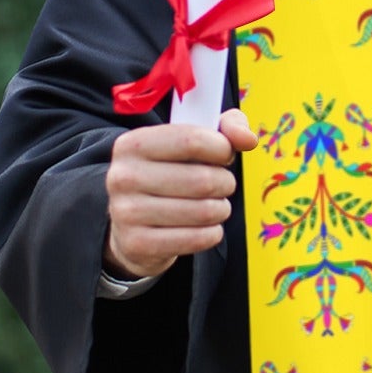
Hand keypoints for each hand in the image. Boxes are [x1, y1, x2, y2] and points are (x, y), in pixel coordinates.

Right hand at [103, 108, 257, 279]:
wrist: (132, 224)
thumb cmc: (170, 174)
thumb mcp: (191, 141)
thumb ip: (226, 128)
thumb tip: (248, 139)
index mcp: (133, 144)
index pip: (192, 140)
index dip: (222, 148)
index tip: (224, 155)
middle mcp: (123, 176)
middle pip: (203, 180)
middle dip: (225, 183)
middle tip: (222, 185)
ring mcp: (126, 213)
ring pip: (204, 211)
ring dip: (221, 209)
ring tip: (213, 205)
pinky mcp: (137, 244)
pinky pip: (197, 239)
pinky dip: (212, 233)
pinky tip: (204, 227)